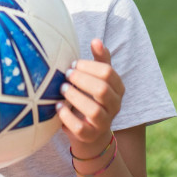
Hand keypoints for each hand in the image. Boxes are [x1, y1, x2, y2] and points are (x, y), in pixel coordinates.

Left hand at [57, 39, 124, 157]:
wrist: (89, 132)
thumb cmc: (90, 97)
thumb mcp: (97, 78)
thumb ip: (99, 60)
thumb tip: (96, 40)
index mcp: (118, 88)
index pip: (108, 73)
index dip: (88, 66)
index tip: (73, 64)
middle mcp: (115, 106)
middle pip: (102, 90)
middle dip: (81, 80)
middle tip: (66, 75)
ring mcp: (103, 123)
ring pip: (93, 110)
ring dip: (75, 97)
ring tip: (62, 89)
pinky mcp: (89, 135)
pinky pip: (80, 127)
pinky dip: (67, 116)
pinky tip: (58, 107)